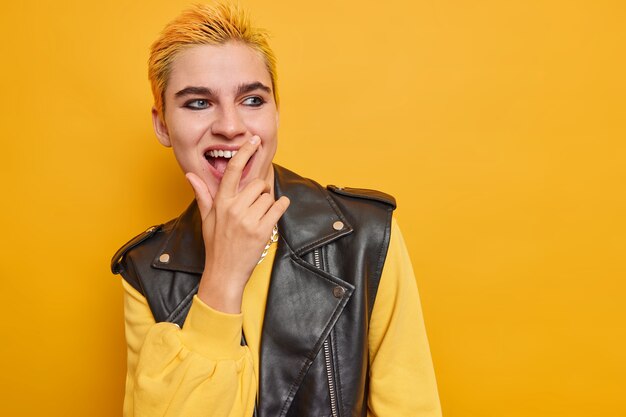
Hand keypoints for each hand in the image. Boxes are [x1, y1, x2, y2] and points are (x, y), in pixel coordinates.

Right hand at [185, 136, 289, 312]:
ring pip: (269, 196)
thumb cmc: (216, 245)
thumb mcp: (206, 219)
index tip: (254, 140)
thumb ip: (203, 195)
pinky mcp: (263, 230)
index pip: (232, 170)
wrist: (225, 273)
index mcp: (221, 203)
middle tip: (256, 205)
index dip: (244, 152)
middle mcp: (234, 209)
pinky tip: (273, 215)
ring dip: (268, 204)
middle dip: (261, 192)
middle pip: (258, 184)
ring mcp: (249, 220)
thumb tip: (190, 175)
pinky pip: (279, 207)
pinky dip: (280, 208)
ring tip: (259, 217)